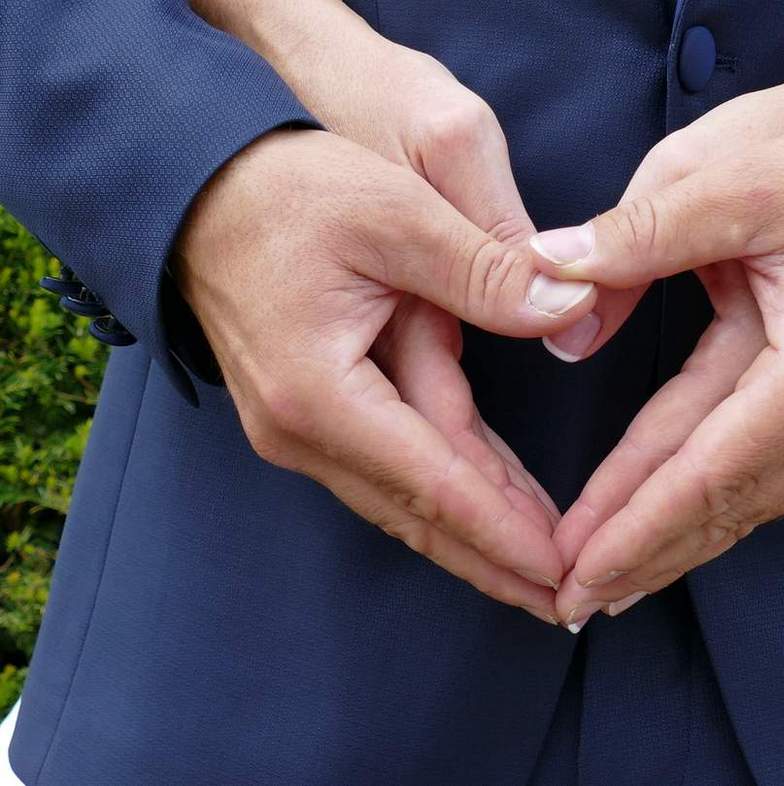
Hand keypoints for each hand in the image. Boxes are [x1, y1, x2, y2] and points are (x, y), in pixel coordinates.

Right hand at [182, 2, 591, 622]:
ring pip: (410, 498)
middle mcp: (304, 431)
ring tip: (542, 567)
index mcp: (321, 394)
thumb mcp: (394, 212)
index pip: (435, 484)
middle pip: (421, 512)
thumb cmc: (285, 193)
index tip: (560, 573)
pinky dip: (451, 488)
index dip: (503, 533)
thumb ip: (485, 268)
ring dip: (478, 531)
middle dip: (497, 559)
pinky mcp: (313, 412)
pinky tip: (497, 502)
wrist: (195, 188)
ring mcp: (302, 428)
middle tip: (566, 600)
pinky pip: (396, 464)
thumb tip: (570, 306)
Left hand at [532, 113, 783, 628]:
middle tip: (572, 600)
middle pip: (722, 506)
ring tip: (611, 582)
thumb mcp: (746, 180)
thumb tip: (551, 268)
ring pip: (743, 501)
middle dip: (642, 554)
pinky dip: (710, 507)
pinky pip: (763, 474)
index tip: (573, 567)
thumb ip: (644, 230)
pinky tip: (675, 529)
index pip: (704, 473)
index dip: (633, 524)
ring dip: (674, 542)